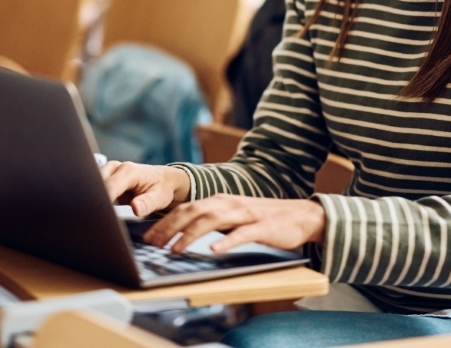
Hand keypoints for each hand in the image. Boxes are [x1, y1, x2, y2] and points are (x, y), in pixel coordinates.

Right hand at [100, 161, 191, 216]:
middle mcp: (116, 168)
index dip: (102, 203)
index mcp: (128, 171)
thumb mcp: (160, 198)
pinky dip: (94, 197)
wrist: (164, 180)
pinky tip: (98, 209)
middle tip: (96, 218)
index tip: (101, 217)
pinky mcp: (106, 178)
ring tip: (96, 214)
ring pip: (92, 184)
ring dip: (92, 198)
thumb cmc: (162, 188)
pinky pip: (95, 187)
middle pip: (95, 184)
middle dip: (93, 200)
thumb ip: (148, 203)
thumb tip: (135, 208)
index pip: (108, 187)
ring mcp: (109, 172)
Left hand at [144, 194, 325, 254]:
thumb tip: (183, 233)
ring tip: (175, 249)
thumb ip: (212, 221)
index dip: (165, 221)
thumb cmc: (264, 220)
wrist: (302, 215)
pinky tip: (214, 250)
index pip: (186, 208)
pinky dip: (226, 241)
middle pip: (194, 211)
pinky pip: (241, 234)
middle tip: (153, 244)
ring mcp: (246, 214)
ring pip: (213, 220)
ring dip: (191, 234)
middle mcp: (229, 204)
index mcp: (220, 201)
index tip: (148, 236)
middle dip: (170, 227)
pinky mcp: (262, 227)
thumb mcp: (234, 217)